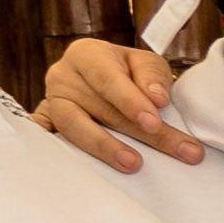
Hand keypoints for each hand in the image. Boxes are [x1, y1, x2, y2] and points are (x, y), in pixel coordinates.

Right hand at [33, 35, 197, 169]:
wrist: (103, 78)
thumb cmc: (127, 71)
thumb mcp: (146, 63)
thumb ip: (152, 77)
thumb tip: (157, 99)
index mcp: (86, 55)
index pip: (107, 78)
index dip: (130, 101)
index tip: (154, 122)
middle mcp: (62, 76)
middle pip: (100, 109)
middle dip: (142, 134)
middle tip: (178, 151)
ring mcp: (51, 102)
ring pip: (73, 127)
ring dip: (105, 148)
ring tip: (134, 164)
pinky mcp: (45, 124)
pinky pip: (48, 140)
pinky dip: (58, 153)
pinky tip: (76, 168)